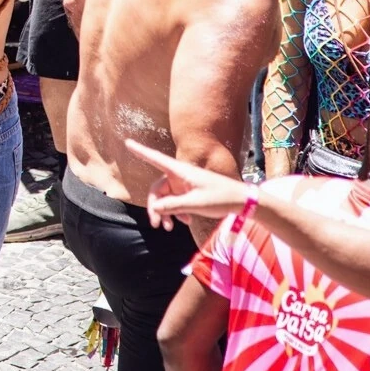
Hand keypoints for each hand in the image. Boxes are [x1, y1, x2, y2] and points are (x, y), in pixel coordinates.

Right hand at [125, 139, 253, 230]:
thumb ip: (173, 205)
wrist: (242, 201)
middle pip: (157, 189)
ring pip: (165, 199)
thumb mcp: (197, 203)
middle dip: (155, 206)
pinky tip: (186, 221)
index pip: (156, 159)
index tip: (127, 142)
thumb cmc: (221, 197)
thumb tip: (154, 208)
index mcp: (180, 171)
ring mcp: (184, 185)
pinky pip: (175, 203)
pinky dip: (177, 213)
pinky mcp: (189, 194)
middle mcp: (179, 176)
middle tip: (156, 224)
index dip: (140, 151)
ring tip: (169, 228)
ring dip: (165, 213)